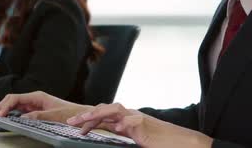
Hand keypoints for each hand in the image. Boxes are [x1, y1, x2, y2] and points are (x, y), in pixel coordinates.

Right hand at [0, 91, 90, 120]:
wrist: (81, 116)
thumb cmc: (71, 114)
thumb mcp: (54, 115)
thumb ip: (38, 116)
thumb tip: (23, 117)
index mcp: (38, 96)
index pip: (15, 98)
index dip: (4, 106)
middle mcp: (34, 99)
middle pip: (12, 101)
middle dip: (0, 108)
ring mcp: (34, 105)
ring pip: (14, 106)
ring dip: (4, 112)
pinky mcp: (36, 111)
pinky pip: (20, 112)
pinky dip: (11, 116)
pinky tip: (6, 120)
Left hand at [68, 103, 212, 147]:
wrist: (180, 142)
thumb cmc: (160, 141)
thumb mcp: (136, 138)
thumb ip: (124, 134)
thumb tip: (111, 131)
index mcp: (126, 120)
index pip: (103, 115)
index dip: (88, 119)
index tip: (76, 126)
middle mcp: (129, 115)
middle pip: (103, 110)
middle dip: (86, 115)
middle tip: (71, 122)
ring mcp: (136, 118)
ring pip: (113, 110)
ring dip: (96, 114)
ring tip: (84, 121)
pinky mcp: (144, 125)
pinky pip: (130, 120)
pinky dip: (121, 123)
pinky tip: (115, 128)